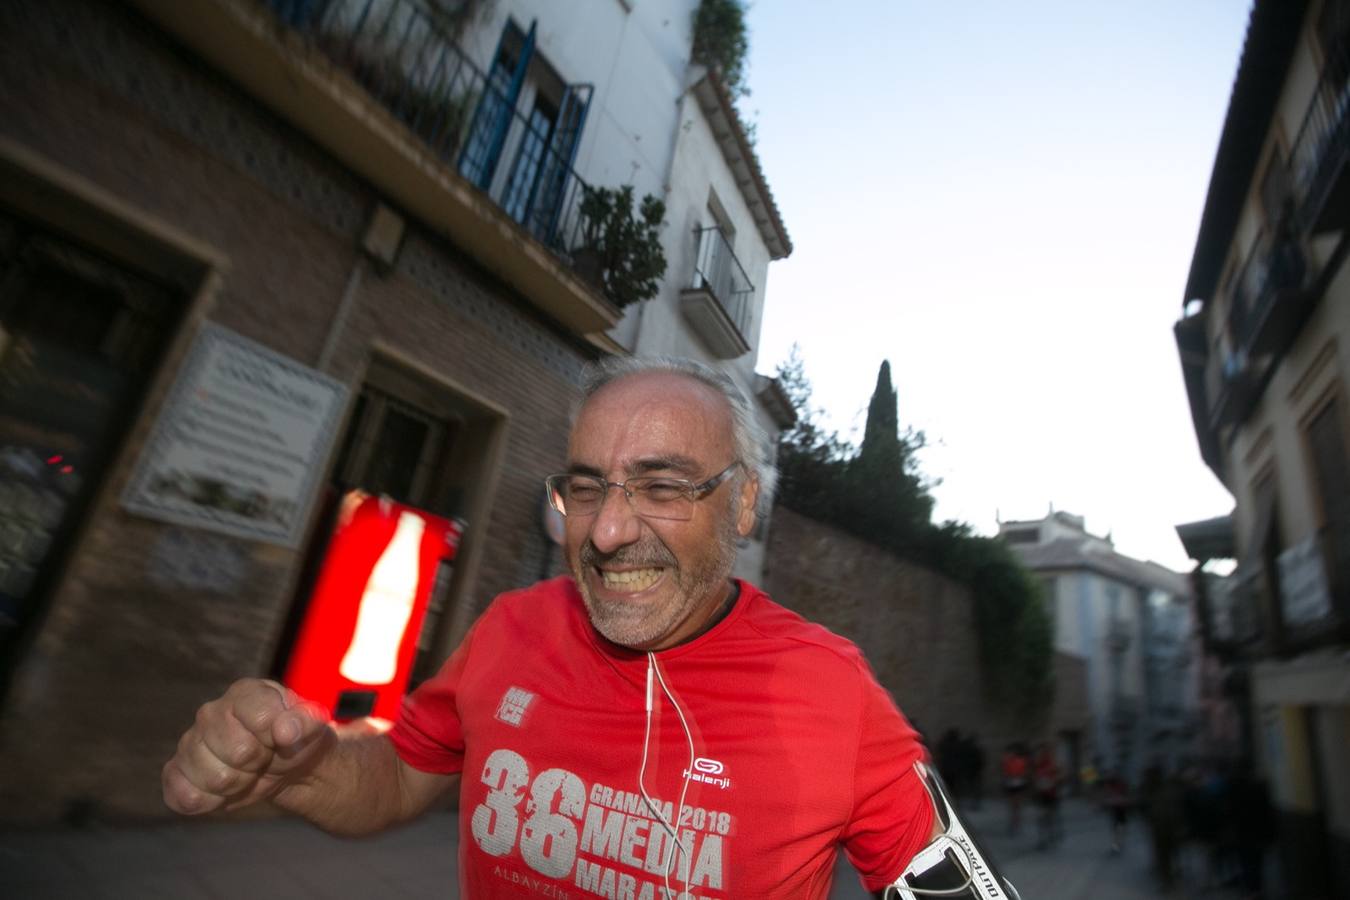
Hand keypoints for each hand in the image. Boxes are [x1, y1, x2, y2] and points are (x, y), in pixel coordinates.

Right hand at [162, 678, 332, 814]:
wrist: (285, 766)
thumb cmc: (297, 739)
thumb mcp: (313, 725)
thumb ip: (306, 721)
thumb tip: (286, 730)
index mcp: (245, 692)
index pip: (261, 718)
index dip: (277, 736)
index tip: (283, 737)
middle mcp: (211, 712)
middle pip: (238, 752)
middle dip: (259, 763)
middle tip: (264, 758)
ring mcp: (189, 742)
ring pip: (215, 778)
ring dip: (239, 784)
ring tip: (247, 772)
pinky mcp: (176, 772)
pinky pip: (184, 796)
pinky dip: (210, 802)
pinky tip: (224, 791)